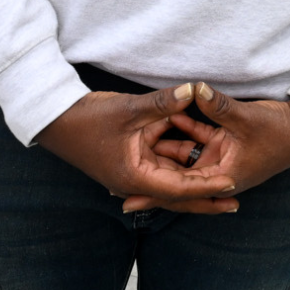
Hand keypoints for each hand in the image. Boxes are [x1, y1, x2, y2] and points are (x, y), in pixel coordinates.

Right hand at [34, 83, 238, 214]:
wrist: (55, 118)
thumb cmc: (88, 118)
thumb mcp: (128, 108)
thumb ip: (163, 102)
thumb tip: (194, 90)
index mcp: (135, 177)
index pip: (179, 188)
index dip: (207, 186)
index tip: (232, 185)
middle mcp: (136, 179)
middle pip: (178, 192)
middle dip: (205, 195)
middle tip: (235, 200)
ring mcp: (132, 170)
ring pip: (170, 174)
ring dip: (192, 172)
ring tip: (224, 173)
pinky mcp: (130, 157)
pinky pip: (159, 159)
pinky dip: (176, 152)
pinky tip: (195, 144)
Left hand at [122, 83, 289, 213]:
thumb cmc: (279, 132)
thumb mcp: (246, 119)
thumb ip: (217, 105)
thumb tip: (193, 87)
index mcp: (222, 178)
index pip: (180, 190)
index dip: (153, 192)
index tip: (125, 196)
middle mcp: (218, 171)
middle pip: (177, 176)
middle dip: (150, 176)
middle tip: (115, 181)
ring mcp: (221, 155)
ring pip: (185, 154)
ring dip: (165, 147)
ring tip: (133, 143)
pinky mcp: (225, 139)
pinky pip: (197, 136)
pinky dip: (183, 127)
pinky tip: (166, 114)